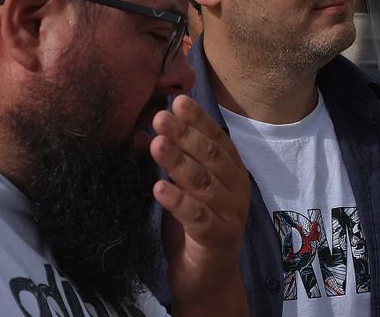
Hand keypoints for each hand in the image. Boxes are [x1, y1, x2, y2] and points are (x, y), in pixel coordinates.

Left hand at [151, 94, 251, 314]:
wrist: (208, 280)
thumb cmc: (193, 229)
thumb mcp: (181, 191)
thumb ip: (170, 163)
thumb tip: (142, 132)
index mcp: (232, 172)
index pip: (217, 139)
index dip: (198, 119)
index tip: (178, 100)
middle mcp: (236, 189)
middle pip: (211, 156)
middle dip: (185, 134)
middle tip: (160, 116)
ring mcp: (230, 213)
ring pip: (203, 183)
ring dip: (179, 162)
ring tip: (156, 144)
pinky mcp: (217, 238)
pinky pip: (196, 216)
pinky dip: (178, 201)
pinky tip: (158, 188)